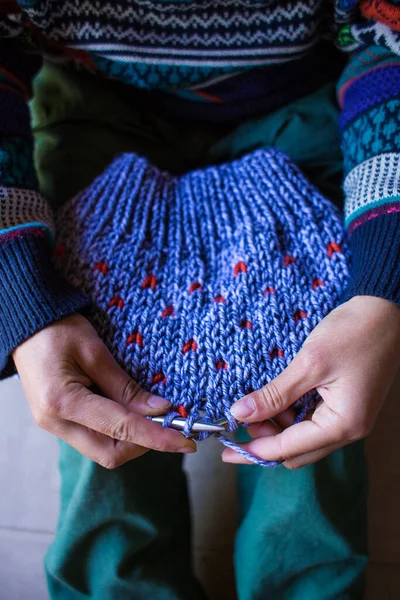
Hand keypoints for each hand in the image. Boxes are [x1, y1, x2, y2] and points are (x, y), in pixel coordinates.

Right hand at [13, 314, 195, 467]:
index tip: (186, 441)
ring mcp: (53, 426)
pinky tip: (129, 411)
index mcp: (63, 402)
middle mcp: (55, 423)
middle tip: (168, 423)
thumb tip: (160, 410)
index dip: (157, 437)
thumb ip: (126, 386)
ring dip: (131, 438)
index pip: (121, 429)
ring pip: (102, 450)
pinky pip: (94, 438)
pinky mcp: (57, 423)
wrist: (25, 326)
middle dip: (144, 443)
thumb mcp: (95, 352)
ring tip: (150, 415)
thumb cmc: (57, 329)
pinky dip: (117, 431)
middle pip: (110, 453)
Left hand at [222, 296, 399, 468]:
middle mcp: (349, 429)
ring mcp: (349, 418)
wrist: (386, 310)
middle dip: (266, 440)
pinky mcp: (346, 405)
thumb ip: (275, 394)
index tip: (226, 451)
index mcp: (344, 424)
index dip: (254, 451)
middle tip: (241, 418)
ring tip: (258, 402)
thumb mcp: (309, 363)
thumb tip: (241, 413)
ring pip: (304, 437)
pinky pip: (313, 422)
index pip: (289, 449)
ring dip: (278, 427)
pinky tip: (277, 397)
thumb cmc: (355, 332)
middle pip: (297, 451)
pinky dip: (291, 415)